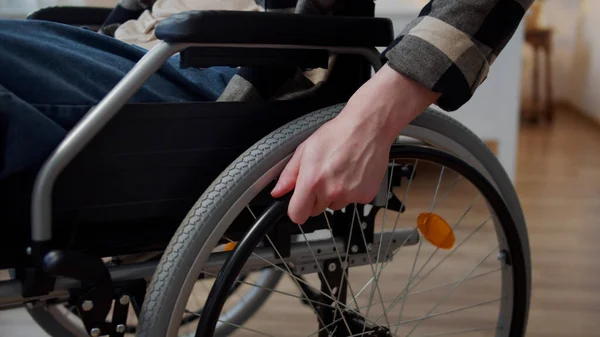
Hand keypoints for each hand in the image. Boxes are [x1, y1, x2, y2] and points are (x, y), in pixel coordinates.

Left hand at [270, 64, 440, 223]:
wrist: (368, 127)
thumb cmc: (338, 134)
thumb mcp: (305, 149)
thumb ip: (289, 174)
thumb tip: (278, 192)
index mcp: (312, 181)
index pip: (297, 215)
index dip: (296, 209)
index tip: (299, 203)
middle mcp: (331, 191)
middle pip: (316, 210)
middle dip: (316, 198)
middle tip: (323, 176)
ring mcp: (350, 195)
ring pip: (335, 205)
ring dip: (335, 194)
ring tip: (340, 171)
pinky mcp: (366, 196)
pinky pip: (353, 201)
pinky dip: (352, 191)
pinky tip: (353, 173)